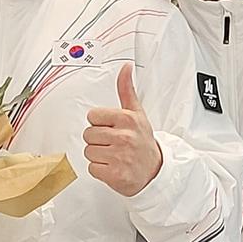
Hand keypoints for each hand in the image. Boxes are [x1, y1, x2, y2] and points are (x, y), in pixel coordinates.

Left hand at [83, 63, 162, 195]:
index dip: (99, 123)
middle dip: (98, 140)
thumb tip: (125, 67)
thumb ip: (126, 90)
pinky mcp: (114, 174)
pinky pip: (92, 168)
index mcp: (127, 119)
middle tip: (113, 143)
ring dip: (98, 156)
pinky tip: (113, 167)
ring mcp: (119, 157)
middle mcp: (124, 137)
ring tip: (113, 155)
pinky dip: (100, 170)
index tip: (112, 128)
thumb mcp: (137, 113)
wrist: (154, 171)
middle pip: (88, 134)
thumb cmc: (143, 141)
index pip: (92, 116)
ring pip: (88, 152)